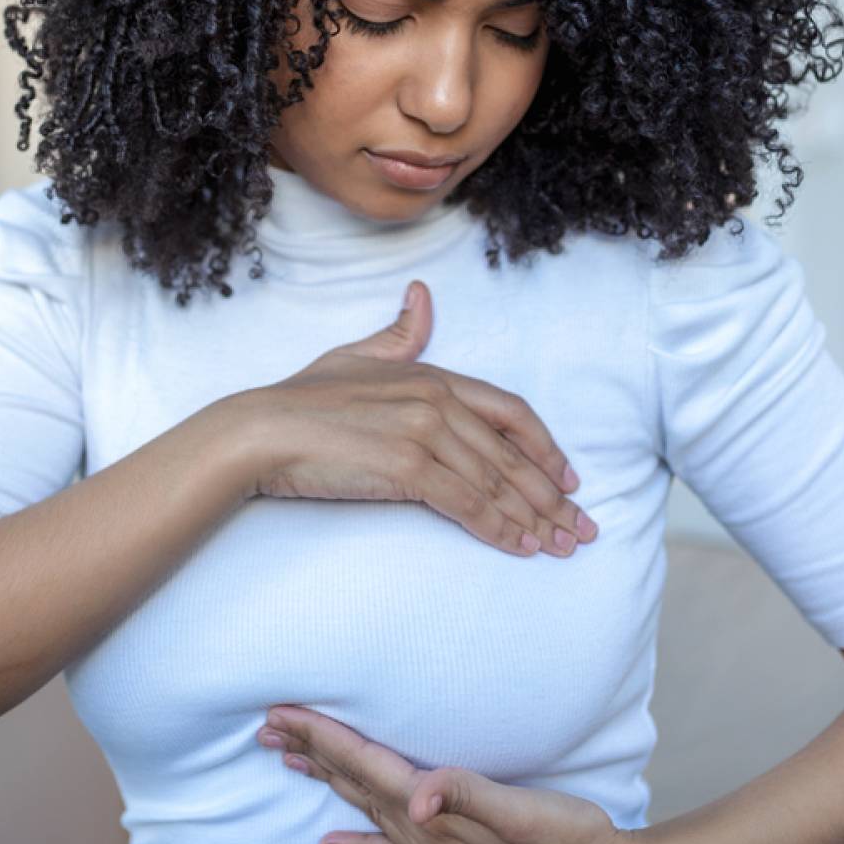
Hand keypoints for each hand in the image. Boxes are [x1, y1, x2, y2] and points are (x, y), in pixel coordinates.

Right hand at [224, 279, 598, 558]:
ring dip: (533, 520)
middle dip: (553, 497)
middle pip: (513, 455)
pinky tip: (518, 546)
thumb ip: (399, 334)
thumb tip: (423, 296)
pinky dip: (498, 529)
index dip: (546, 448)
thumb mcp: (355, 355)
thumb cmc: (302, 399)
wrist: (262, 430)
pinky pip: (467, 504)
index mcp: (432, 375)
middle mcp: (437, 401)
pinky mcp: (407, 468)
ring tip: (558, 546)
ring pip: (496, 483)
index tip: (570, 479)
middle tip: (581, 530)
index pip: (511, 412)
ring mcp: (424, 433)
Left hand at [258, 704, 638, 843]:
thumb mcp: (526, 812)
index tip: (281, 712)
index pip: (364, 766)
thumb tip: (420, 796)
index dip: (322, 736)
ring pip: (363, 811)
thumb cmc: (571, 843)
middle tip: (267, 728)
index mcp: (435, 818)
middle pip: (353, 784)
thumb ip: (469, 796)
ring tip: (289, 762)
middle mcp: (423, 840)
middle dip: (310, 752)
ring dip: (327, 782)